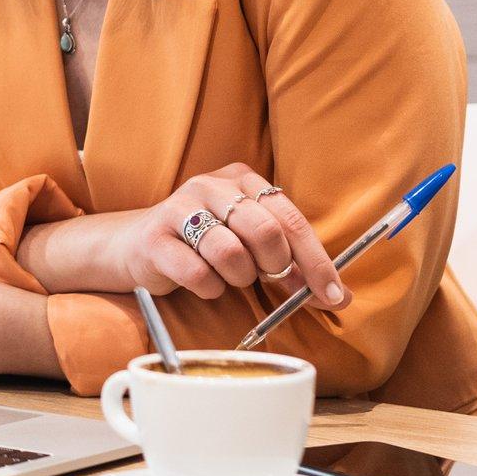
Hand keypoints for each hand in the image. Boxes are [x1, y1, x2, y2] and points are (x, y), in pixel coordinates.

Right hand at [113, 164, 350, 310]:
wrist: (138, 247)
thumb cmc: (204, 246)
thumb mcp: (250, 244)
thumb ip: (289, 261)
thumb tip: (338, 295)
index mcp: (242, 179)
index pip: (290, 218)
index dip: (316, 261)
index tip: (334, 295)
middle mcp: (210, 185)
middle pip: (264, 230)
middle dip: (275, 266)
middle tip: (267, 279)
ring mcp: (179, 208)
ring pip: (230, 252)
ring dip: (238, 278)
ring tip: (228, 277)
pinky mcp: (155, 238)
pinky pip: (197, 273)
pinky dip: (209, 288)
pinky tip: (203, 283)